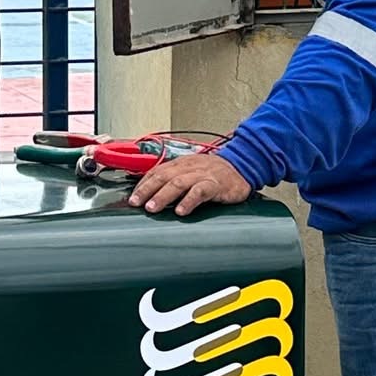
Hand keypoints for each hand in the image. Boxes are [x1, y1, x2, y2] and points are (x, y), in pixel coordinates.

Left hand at [129, 151, 252, 216]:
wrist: (243, 165)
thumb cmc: (215, 172)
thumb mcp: (192, 170)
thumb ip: (175, 179)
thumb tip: (153, 194)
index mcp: (181, 164)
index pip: (156, 171)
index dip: (143, 184)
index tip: (132, 197)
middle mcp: (188, 167)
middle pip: (163, 176)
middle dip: (147, 189)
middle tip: (135, 203)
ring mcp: (202, 175)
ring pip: (178, 183)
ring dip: (163, 196)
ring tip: (152, 208)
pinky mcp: (216, 184)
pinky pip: (200, 191)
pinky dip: (189, 201)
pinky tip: (181, 211)